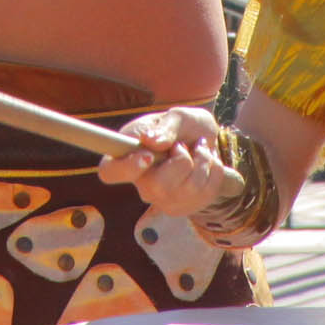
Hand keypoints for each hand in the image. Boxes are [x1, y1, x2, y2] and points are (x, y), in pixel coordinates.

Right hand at [93, 107, 225, 217]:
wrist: (206, 139)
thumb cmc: (183, 126)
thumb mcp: (178, 116)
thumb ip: (166, 127)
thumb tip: (151, 141)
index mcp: (126, 155)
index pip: (110, 172)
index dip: (126, 167)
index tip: (148, 156)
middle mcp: (140, 183)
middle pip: (157, 186)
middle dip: (182, 160)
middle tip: (183, 145)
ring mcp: (161, 199)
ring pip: (188, 189)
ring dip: (203, 161)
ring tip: (199, 149)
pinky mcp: (183, 208)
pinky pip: (206, 194)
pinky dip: (214, 171)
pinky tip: (206, 163)